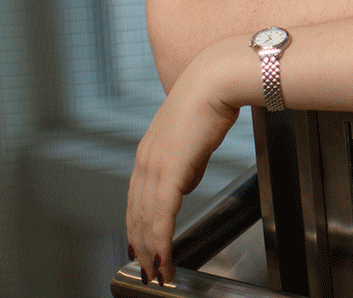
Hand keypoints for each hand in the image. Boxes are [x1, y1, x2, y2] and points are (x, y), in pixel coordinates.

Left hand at [126, 44, 241, 285]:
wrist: (216, 79)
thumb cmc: (212, 97)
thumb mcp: (195, 135)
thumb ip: (187, 161)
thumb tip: (187, 182)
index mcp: (149, 152)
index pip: (136, 199)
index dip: (137, 226)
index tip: (139, 246)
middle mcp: (145, 162)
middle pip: (136, 215)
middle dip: (140, 247)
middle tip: (147, 270)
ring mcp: (154, 167)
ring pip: (146, 222)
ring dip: (151, 252)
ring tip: (158, 273)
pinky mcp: (169, 173)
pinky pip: (161, 218)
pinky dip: (161, 242)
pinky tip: (164, 258)